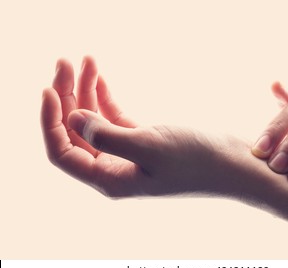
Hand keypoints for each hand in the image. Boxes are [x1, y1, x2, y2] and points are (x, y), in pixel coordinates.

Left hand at [41, 57, 234, 197]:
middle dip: (67, 97)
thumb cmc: (196, 161)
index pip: (64, 152)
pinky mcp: (142, 140)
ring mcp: (127, 154)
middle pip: (76, 132)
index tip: (49, 88)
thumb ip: (107, 135)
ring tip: (86, 60)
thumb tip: (73, 118)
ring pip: (95, 121)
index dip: (50, 122)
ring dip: (86, 92)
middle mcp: (114, 169)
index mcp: (110, 179)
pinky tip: (100, 78)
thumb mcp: (149, 147)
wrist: (230, 164)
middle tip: (65, 62)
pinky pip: (113, 118)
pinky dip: (105, 98)